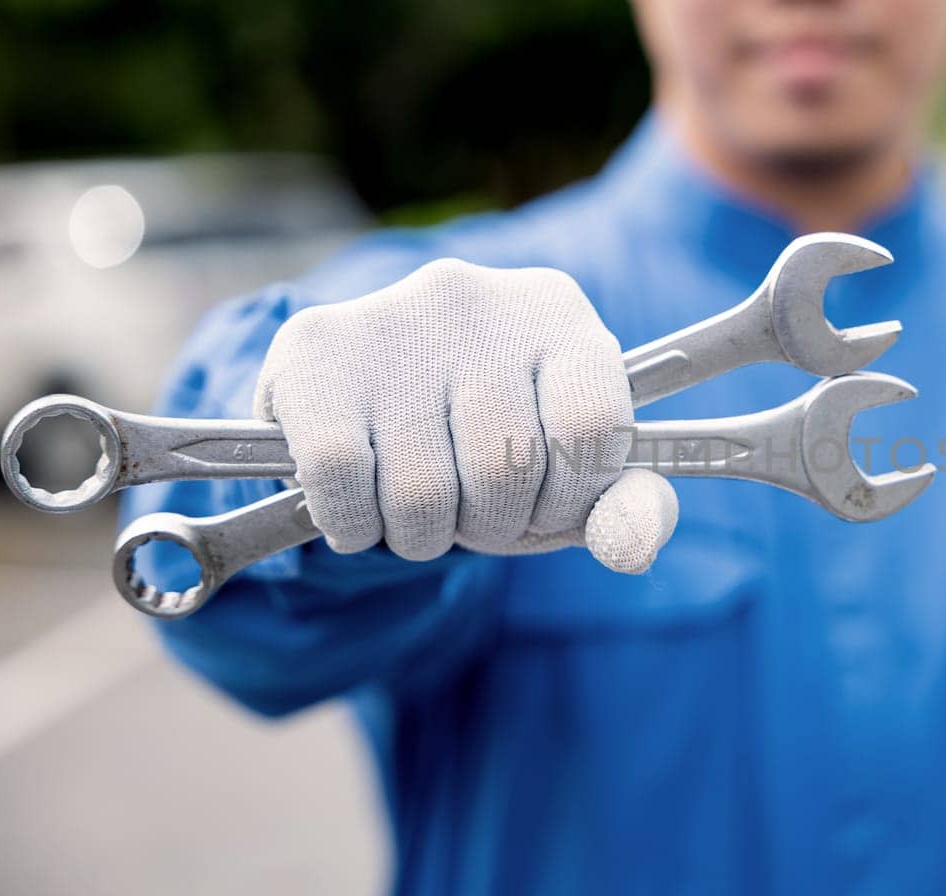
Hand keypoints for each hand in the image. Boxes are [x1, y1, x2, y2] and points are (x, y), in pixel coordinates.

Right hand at [253, 259, 677, 573]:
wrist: (361, 390)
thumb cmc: (489, 437)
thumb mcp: (569, 469)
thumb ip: (624, 507)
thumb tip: (631, 547)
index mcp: (560, 314)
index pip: (592, 428)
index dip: (570, 498)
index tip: (547, 507)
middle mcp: (478, 298)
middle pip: (504, 468)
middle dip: (492, 525)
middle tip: (474, 512)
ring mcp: (392, 316)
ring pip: (421, 491)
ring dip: (421, 535)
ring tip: (417, 506)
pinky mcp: (314, 349)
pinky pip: (341, 480)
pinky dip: (354, 523)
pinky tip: (360, 506)